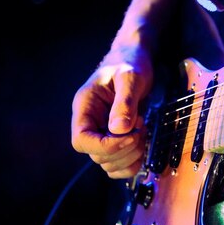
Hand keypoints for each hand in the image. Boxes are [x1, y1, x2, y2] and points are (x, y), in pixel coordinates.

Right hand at [71, 30, 154, 178]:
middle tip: (140, 126)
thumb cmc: (129, 63)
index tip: (129, 135)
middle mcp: (90, 123)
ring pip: (108, 164)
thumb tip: (119, 129)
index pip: (81, 140)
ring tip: (142, 131)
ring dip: (130, 156)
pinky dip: (132, 163)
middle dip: (124, 148)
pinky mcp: (115, 139)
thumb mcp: (130, 77)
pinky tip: (142, 143)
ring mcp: (101, 133)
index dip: (105, 146)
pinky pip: (118, 165)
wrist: (134, 60)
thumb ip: (125, 102)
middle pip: (97, 155)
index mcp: (85, 107)